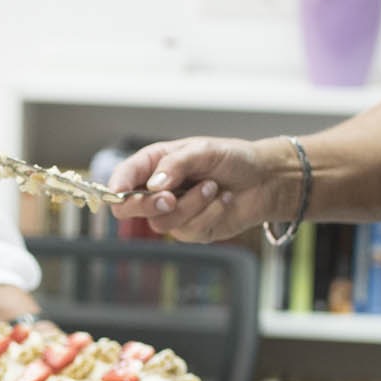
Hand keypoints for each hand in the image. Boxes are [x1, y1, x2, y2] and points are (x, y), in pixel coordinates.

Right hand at [106, 136, 296, 241]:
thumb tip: (155, 184)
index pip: (123, 178)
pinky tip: (222, 200)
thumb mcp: (204, 150)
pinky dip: (208, 214)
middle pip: (129, 208)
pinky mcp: (191, 230)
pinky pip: (188, 230)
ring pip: (162, 222)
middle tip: (170, 197)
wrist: (264, 180)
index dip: (116, 187)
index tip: (120, 191)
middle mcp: (158, 190)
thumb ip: (176, 163)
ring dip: (191, 204)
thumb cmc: (233, 159)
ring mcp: (173, 213)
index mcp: (154, 164)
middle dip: (148, 204)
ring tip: (212, 187)